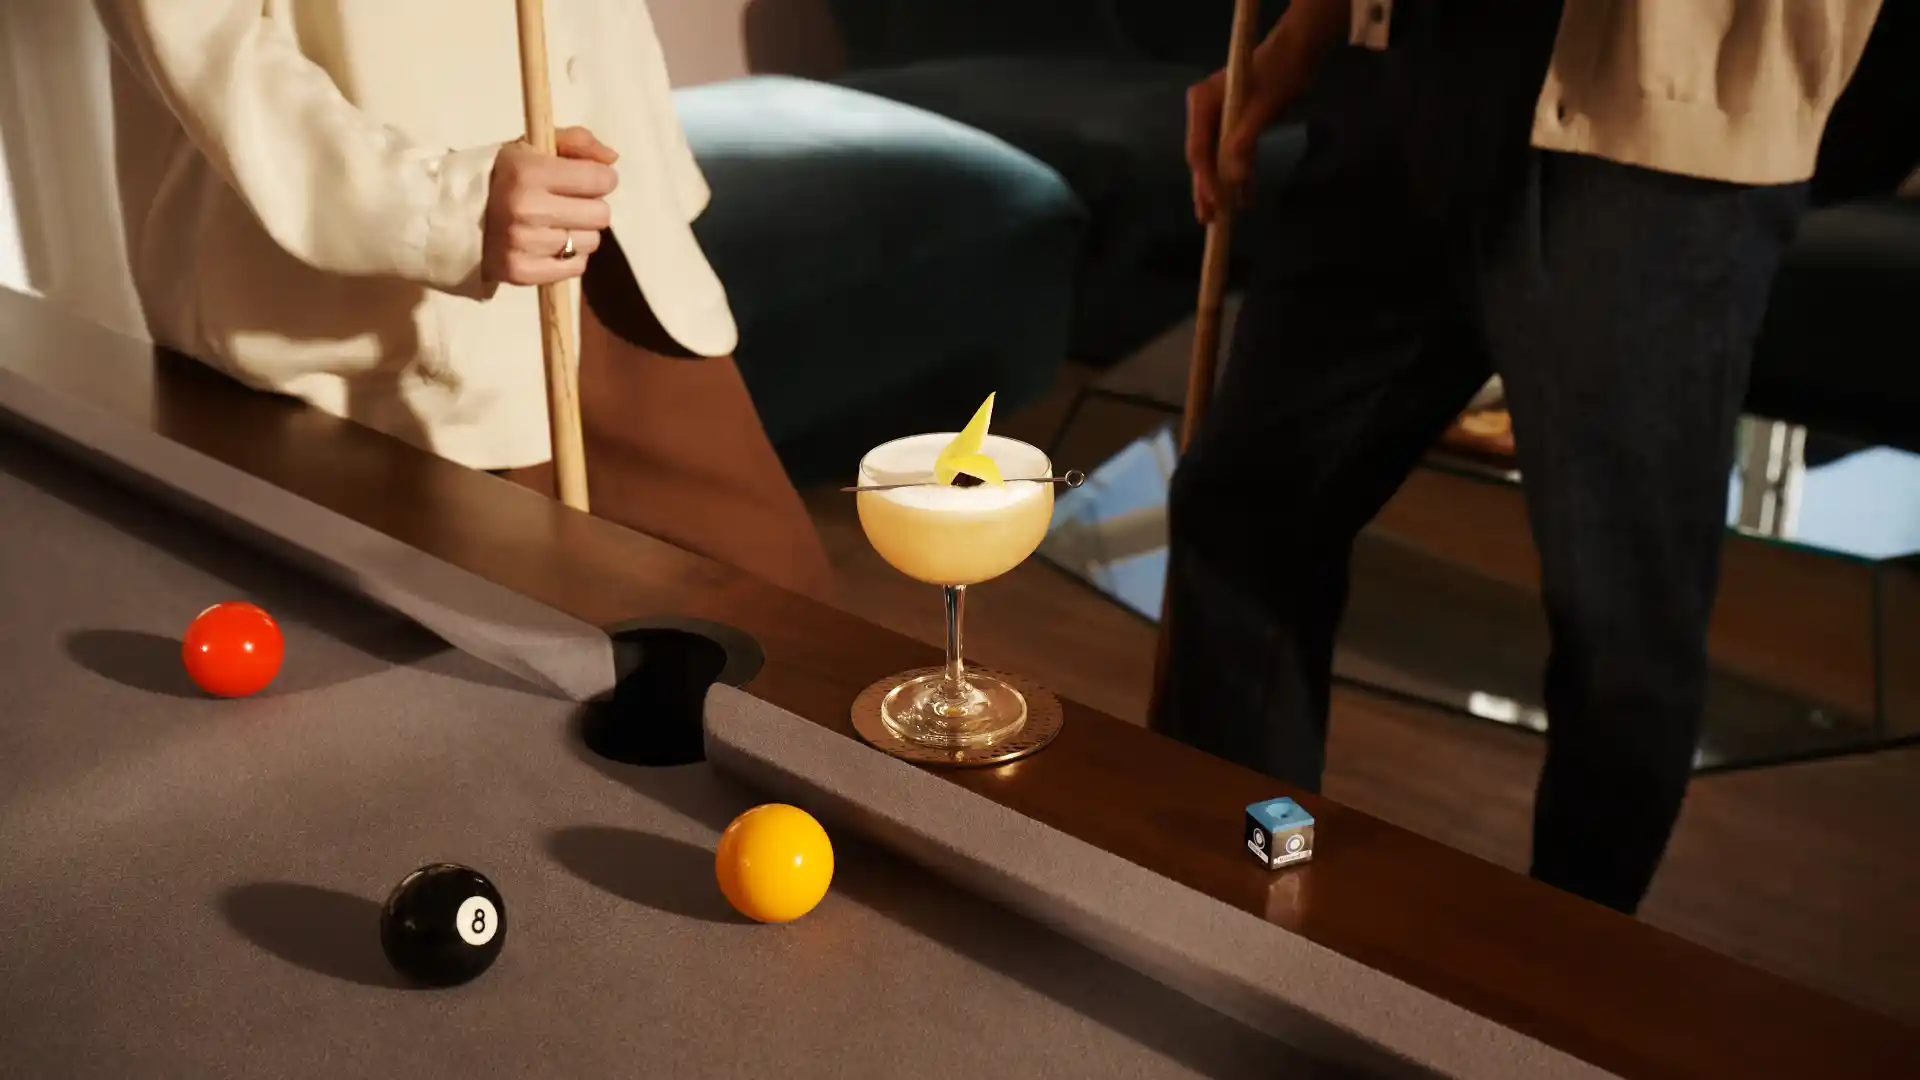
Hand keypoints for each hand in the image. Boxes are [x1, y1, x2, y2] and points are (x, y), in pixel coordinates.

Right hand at [482, 126, 618, 285]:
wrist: (455, 215)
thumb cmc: (503, 176)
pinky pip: (576, 267)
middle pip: (601, 214)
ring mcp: (524, 243)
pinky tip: (550, 244)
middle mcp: (527, 208)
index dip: (600, 178)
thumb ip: (575, 142)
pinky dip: (570, 256)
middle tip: (569, 203)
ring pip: (591, 241)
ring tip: (555, 223)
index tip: (587, 180)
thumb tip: (612, 159)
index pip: (600, 179)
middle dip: (590, 206)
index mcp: (529, 171)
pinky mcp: (522, 272)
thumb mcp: (532, 146)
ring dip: (580, 232)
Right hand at [1185, 54, 1300, 224]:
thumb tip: (1231, 180)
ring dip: (1221, 186)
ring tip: (1222, 217)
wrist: (1298, 51)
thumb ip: (1244, 142)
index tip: (1214, 206)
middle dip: (1208, 189)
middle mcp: (1204, 112)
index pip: (1198, 150)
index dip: (1205, 181)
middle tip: (1209, 220)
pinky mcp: (1234, 123)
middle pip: (1202, 158)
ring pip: (1215, 159)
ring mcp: (1218, 118)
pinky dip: (1238, 173)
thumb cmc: (1279, 72)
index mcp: (1202, 104)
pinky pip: (1231, 153)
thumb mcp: (1263, 107)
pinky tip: (1244, 197)